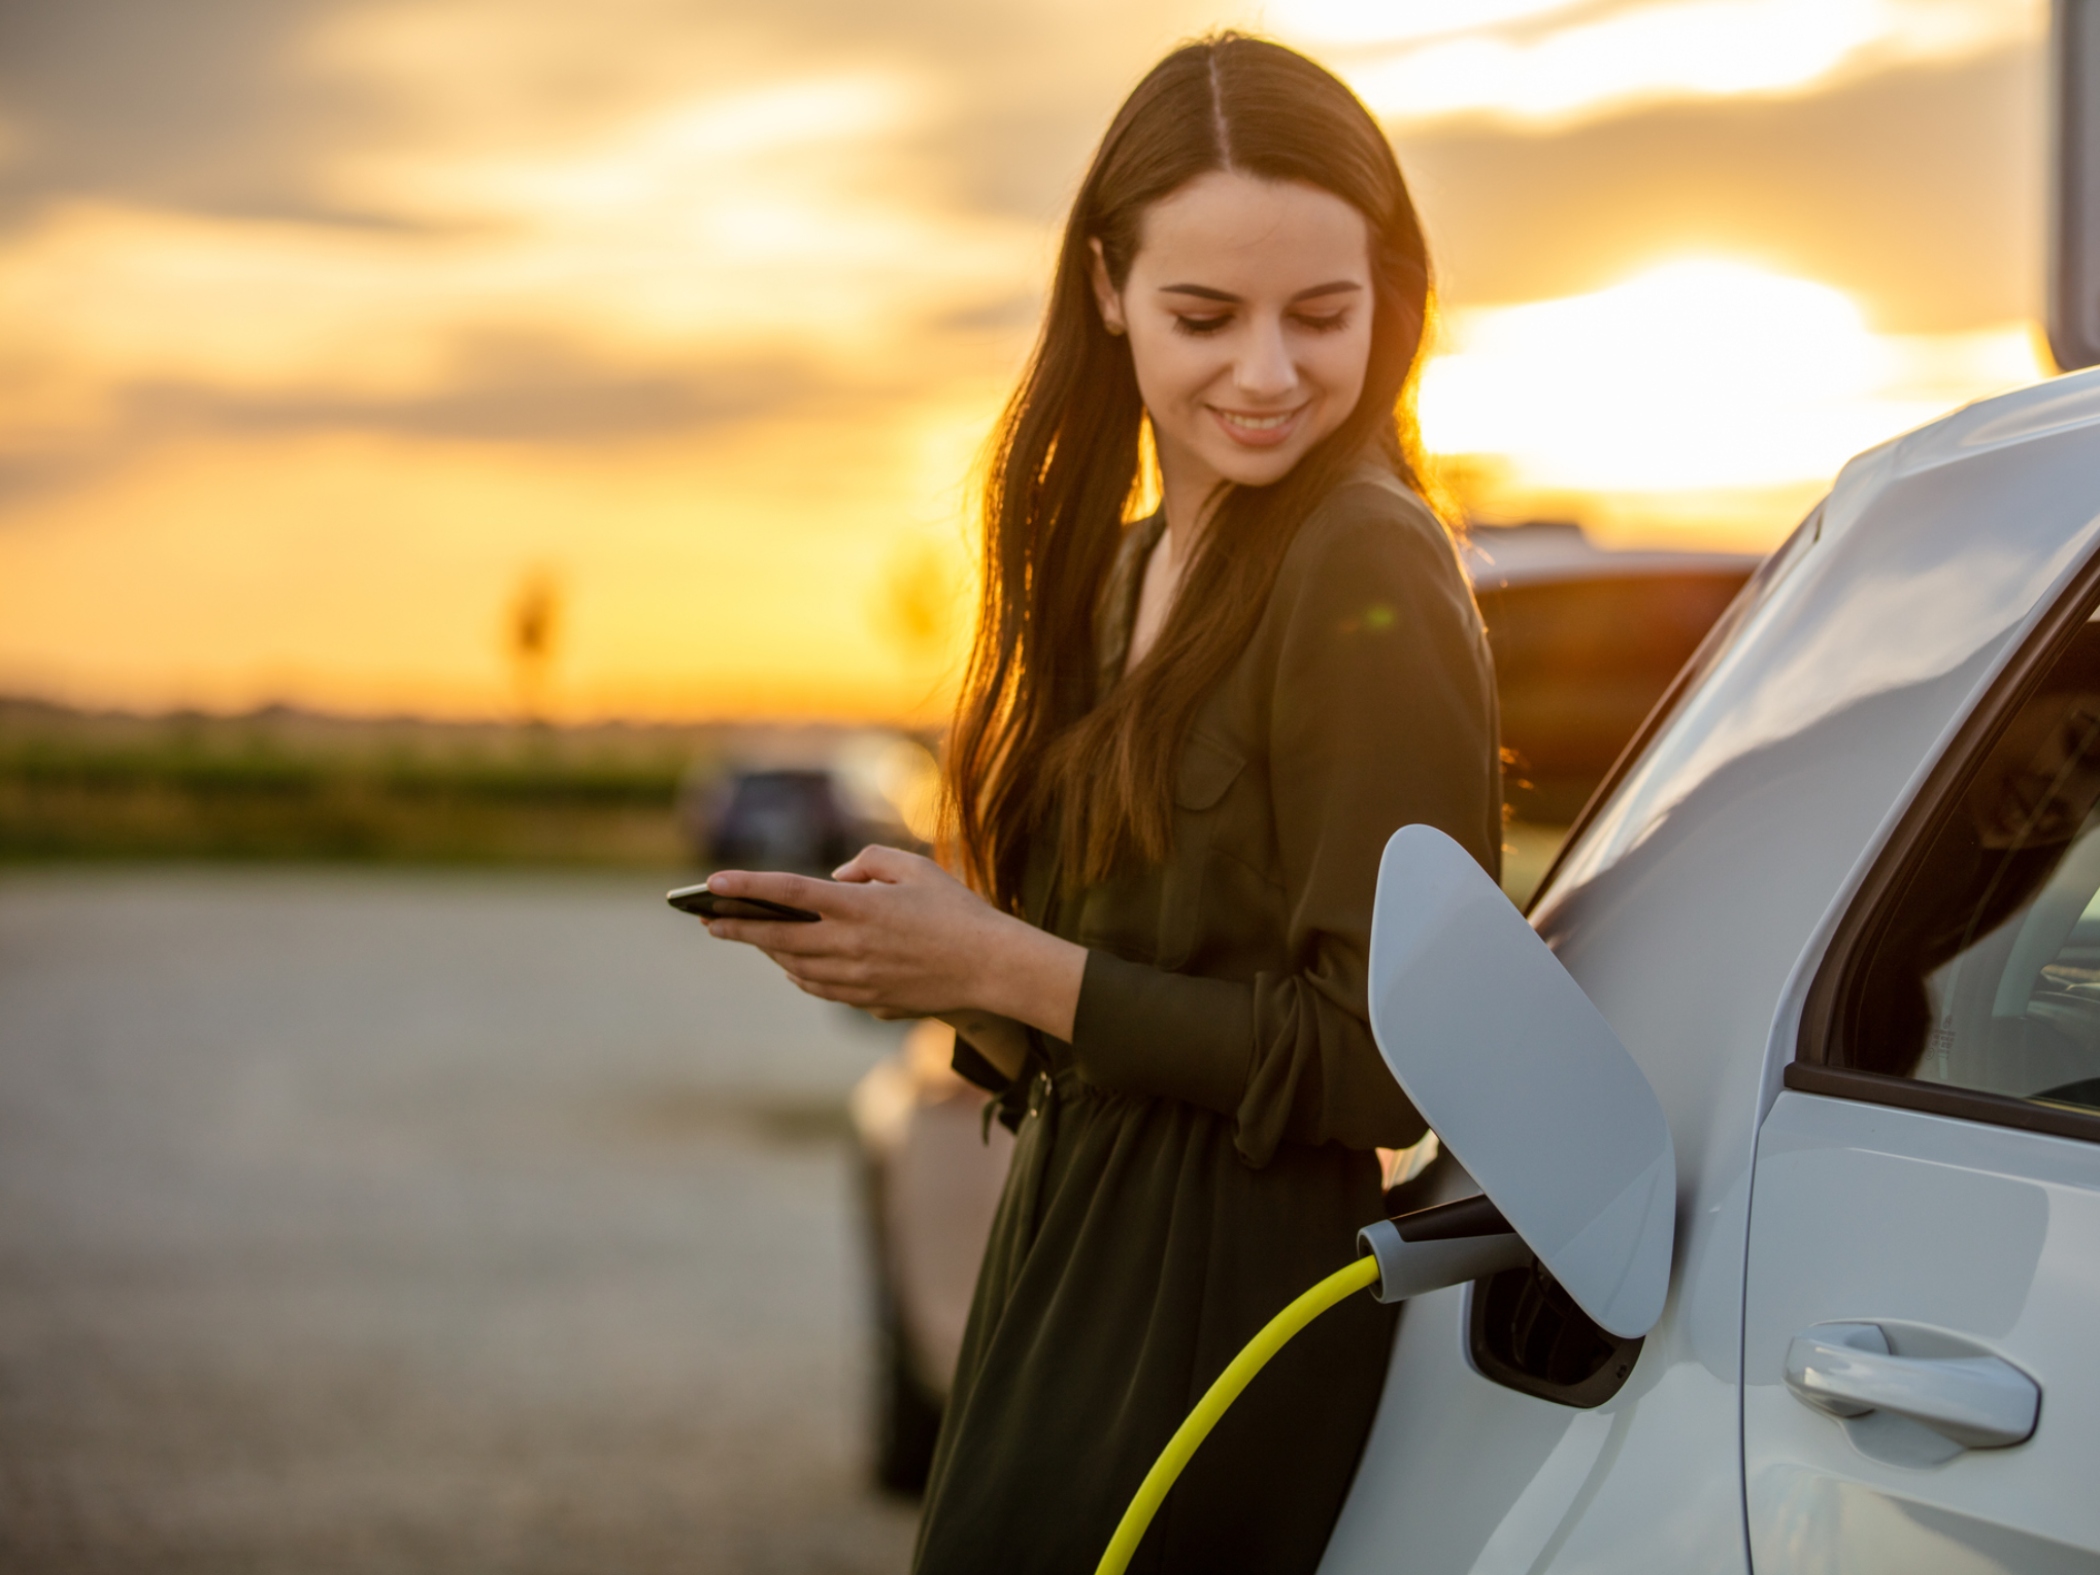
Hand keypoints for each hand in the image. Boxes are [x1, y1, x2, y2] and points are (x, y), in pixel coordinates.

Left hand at [702, 846, 1084, 1040]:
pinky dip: (798, 974)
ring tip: (745, 937)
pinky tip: (791, 965)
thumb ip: (868, 862)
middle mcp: (850, 946)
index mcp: (859, 907)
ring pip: (794, 967)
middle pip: (778, 938)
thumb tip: (836, 878)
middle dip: (736, 928)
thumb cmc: (957, 911)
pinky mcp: (869, 1001)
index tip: (711, 883)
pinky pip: (820, 988)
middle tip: (706, 920)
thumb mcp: (915, 867)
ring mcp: (857, 979)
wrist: (991, 968)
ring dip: (766, 951)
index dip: (746, 887)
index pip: (788, 894)